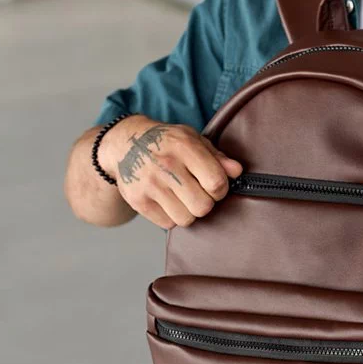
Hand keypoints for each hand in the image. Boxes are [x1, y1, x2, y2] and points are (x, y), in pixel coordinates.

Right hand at [98, 115, 242, 228]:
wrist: (125, 144)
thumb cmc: (166, 142)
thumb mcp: (192, 139)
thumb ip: (217, 157)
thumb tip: (237, 172)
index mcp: (183, 147)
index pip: (216, 182)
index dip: (220, 188)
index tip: (214, 185)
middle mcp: (165, 166)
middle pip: (203, 207)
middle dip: (206, 203)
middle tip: (199, 192)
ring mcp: (149, 185)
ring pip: (186, 219)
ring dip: (189, 212)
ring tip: (183, 197)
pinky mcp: (138, 201)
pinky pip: (168, 224)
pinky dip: (171, 217)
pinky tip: (168, 201)